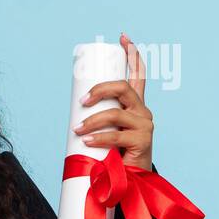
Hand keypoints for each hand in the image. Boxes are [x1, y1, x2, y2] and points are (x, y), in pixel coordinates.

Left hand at [73, 32, 153, 171]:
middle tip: (83, 101)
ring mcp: (144, 125)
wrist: (130, 181)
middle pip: (124, 88)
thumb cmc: (112, 154)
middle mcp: (143, 111)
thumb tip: (73, 113)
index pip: (137, 75)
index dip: (132, 56)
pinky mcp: (143, 141)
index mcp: (134, 105)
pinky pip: (117, 135)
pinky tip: (87, 140)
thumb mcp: (103, 131)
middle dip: (101, 89)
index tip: (123, 38)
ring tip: (78, 130)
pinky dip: (99, 137)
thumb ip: (94, 119)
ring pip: (117, 113)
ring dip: (93, 120)